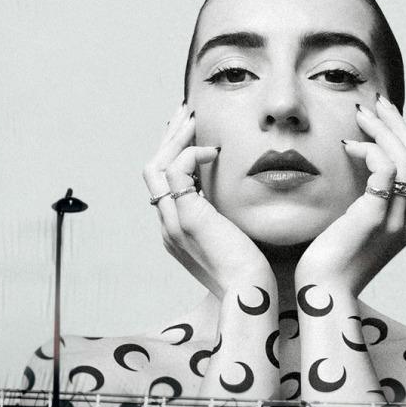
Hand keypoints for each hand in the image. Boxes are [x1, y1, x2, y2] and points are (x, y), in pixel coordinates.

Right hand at [142, 105, 271, 299]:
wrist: (251, 294)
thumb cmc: (252, 271)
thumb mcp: (235, 235)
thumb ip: (229, 214)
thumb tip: (241, 190)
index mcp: (176, 229)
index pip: (162, 182)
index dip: (172, 152)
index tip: (191, 129)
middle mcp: (168, 225)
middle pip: (153, 170)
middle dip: (169, 137)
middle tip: (188, 112)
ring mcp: (173, 223)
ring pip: (156, 167)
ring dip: (175, 138)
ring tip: (194, 117)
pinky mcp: (188, 219)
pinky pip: (175, 173)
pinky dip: (189, 154)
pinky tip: (212, 150)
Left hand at [293, 94, 405, 300]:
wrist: (321, 297)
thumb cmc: (323, 270)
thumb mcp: (344, 235)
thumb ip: (354, 212)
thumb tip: (350, 192)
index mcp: (401, 225)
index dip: (398, 143)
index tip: (377, 121)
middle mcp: (405, 221)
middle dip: (397, 127)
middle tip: (377, 103)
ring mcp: (394, 220)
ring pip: (404, 160)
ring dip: (384, 130)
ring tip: (362, 113)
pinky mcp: (375, 217)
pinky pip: (385, 170)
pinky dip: (369, 150)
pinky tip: (347, 145)